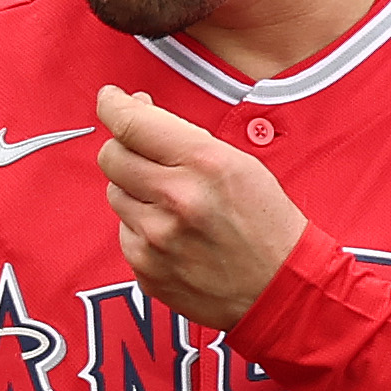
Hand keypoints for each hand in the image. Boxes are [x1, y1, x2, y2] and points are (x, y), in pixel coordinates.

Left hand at [94, 86, 307, 330]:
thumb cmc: (265, 222)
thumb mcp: (239, 164)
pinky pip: (124, 231)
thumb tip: (136, 110)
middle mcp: (175, 199)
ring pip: (115, 193)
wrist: (280, 290)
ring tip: (174, 202)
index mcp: (204, 164)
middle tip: (146, 152)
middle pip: (111, 156)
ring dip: (134, 189)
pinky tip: (175, 233)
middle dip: (124, 147)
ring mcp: (156, 238)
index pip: (132, 124)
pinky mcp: (144, 268)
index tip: (110, 100)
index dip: (113, 106)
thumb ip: (184, 138)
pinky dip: (141, 226)